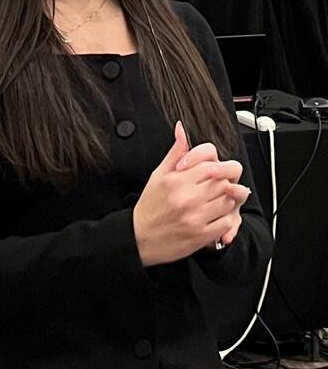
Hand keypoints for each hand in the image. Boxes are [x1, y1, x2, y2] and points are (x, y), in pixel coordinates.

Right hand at [133, 121, 248, 265]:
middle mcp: (186, 198)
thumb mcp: (158, 175)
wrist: (140, 238)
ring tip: (216, 200)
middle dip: (223, 182)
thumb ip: (175, 152)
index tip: (212, 172)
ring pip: (228, 201)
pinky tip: (214, 215)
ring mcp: (195, 217)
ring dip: (226, 199)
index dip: (216, 166)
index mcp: (176, 181)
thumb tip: (181, 130)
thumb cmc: (150, 206)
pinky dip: (225, 218)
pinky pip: (226, 222)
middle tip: (217, 185)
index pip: (210, 164)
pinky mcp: (201, 235)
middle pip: (222, 181)